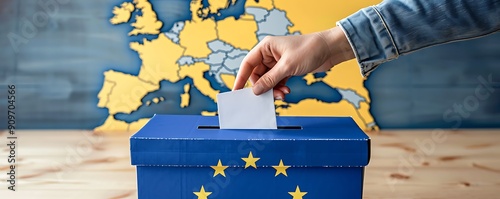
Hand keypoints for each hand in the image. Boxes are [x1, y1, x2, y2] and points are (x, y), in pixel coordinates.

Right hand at [233, 27, 354, 98]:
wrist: (329, 49)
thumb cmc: (309, 49)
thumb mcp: (287, 66)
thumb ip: (270, 79)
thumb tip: (256, 90)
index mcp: (266, 47)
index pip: (248, 64)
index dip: (241, 77)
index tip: (236, 90)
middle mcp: (270, 54)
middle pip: (257, 74)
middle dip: (262, 87)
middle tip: (268, 96)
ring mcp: (278, 62)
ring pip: (267, 80)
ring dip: (273, 89)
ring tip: (282, 94)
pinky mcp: (286, 69)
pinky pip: (277, 81)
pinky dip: (279, 88)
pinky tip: (286, 92)